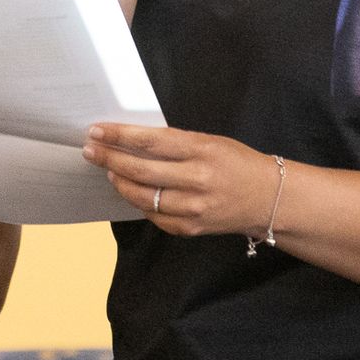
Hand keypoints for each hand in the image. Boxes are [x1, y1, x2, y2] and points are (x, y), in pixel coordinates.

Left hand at [83, 122, 281, 239]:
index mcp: (201, 150)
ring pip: (142, 197)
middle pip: (140, 170)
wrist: (268, 198)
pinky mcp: (191, 228)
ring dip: (119, 182)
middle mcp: (197, 179)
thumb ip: (176, 143)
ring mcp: (193, 207)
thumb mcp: (211, 142)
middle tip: (90, 150)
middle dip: (109, 159)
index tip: (97, 131)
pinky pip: (154, 216)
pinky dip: (139, 203)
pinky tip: (131, 192)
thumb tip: (133, 140)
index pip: (150, 141)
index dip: (119, 136)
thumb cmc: (237, 163)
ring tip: (108, 171)